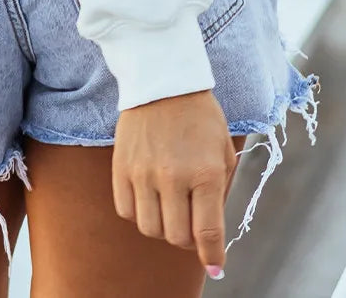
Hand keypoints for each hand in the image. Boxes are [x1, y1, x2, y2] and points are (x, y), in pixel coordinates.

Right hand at [112, 89, 234, 279]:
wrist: (163, 80)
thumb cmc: (199, 115)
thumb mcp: (223, 151)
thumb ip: (219, 193)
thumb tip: (211, 234)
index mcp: (206, 172)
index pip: (207, 233)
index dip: (212, 256)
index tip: (215, 265)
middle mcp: (174, 176)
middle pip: (177, 237)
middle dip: (188, 239)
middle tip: (191, 223)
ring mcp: (144, 172)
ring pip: (150, 229)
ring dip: (163, 227)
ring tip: (169, 208)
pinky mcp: (122, 167)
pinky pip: (127, 211)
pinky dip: (139, 213)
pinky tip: (149, 198)